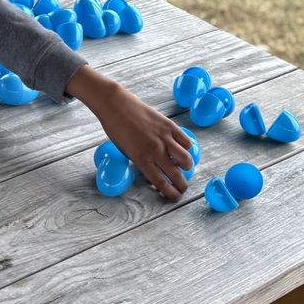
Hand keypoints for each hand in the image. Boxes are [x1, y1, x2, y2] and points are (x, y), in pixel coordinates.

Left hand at [68, 66, 193, 200]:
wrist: (116, 105)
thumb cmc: (116, 129)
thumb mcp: (125, 151)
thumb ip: (141, 163)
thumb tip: (153, 174)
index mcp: (141, 159)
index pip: (160, 182)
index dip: (170, 193)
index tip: (174, 198)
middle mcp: (155, 150)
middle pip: (175, 174)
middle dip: (182, 185)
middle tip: (183, 188)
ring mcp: (164, 137)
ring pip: (185, 159)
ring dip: (187, 167)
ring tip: (184, 168)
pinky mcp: (169, 126)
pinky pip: (185, 141)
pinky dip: (187, 148)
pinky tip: (183, 150)